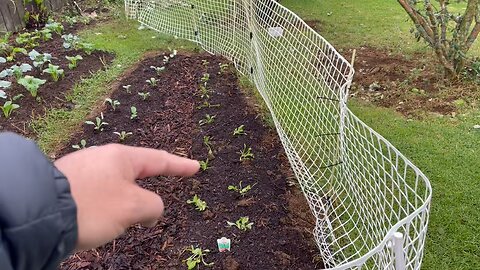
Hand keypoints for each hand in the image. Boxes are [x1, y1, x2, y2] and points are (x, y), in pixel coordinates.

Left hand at [54, 144, 198, 250]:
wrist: (41, 212)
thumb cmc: (93, 206)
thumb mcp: (134, 207)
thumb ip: (154, 205)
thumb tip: (150, 210)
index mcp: (122, 157)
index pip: (159, 160)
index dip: (180, 165)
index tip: (195, 166)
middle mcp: (102, 158)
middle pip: (135, 176)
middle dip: (142, 198)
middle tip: (145, 216)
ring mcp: (84, 171)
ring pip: (116, 190)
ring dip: (121, 209)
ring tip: (111, 226)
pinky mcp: (70, 186)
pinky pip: (98, 197)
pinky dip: (104, 210)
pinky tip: (94, 223)